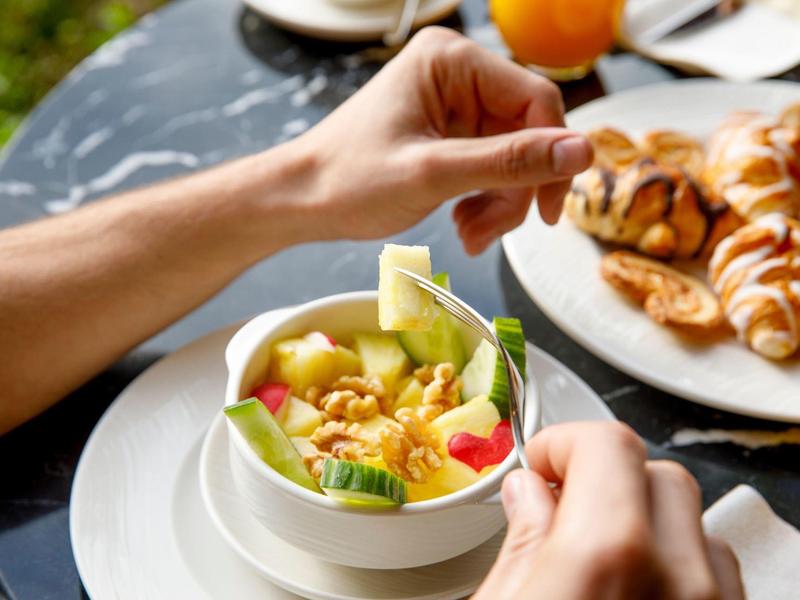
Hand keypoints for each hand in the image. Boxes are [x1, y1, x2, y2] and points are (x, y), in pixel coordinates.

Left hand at [294, 27, 591, 254]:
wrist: (300, 201)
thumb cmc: (347, 180)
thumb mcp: (433, 174)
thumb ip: (509, 162)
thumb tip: (584, 151)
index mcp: (451, 61)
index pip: (537, 100)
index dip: (552, 157)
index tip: (546, 212)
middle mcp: (457, 75)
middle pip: (526, 133)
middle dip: (515, 190)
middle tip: (489, 232)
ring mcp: (453, 106)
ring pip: (512, 157)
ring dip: (499, 204)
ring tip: (469, 234)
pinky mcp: (449, 135)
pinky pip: (491, 168)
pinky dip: (485, 202)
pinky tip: (463, 224)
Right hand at [475, 422, 743, 599]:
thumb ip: (520, 544)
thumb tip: (530, 495)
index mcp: (608, 556)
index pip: (609, 444)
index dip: (565, 444)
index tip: (542, 465)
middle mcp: (678, 581)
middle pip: (658, 476)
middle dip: (606, 481)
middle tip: (561, 512)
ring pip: (695, 525)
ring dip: (646, 526)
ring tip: (597, 562)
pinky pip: (716, 576)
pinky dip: (676, 567)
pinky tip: (631, 592)